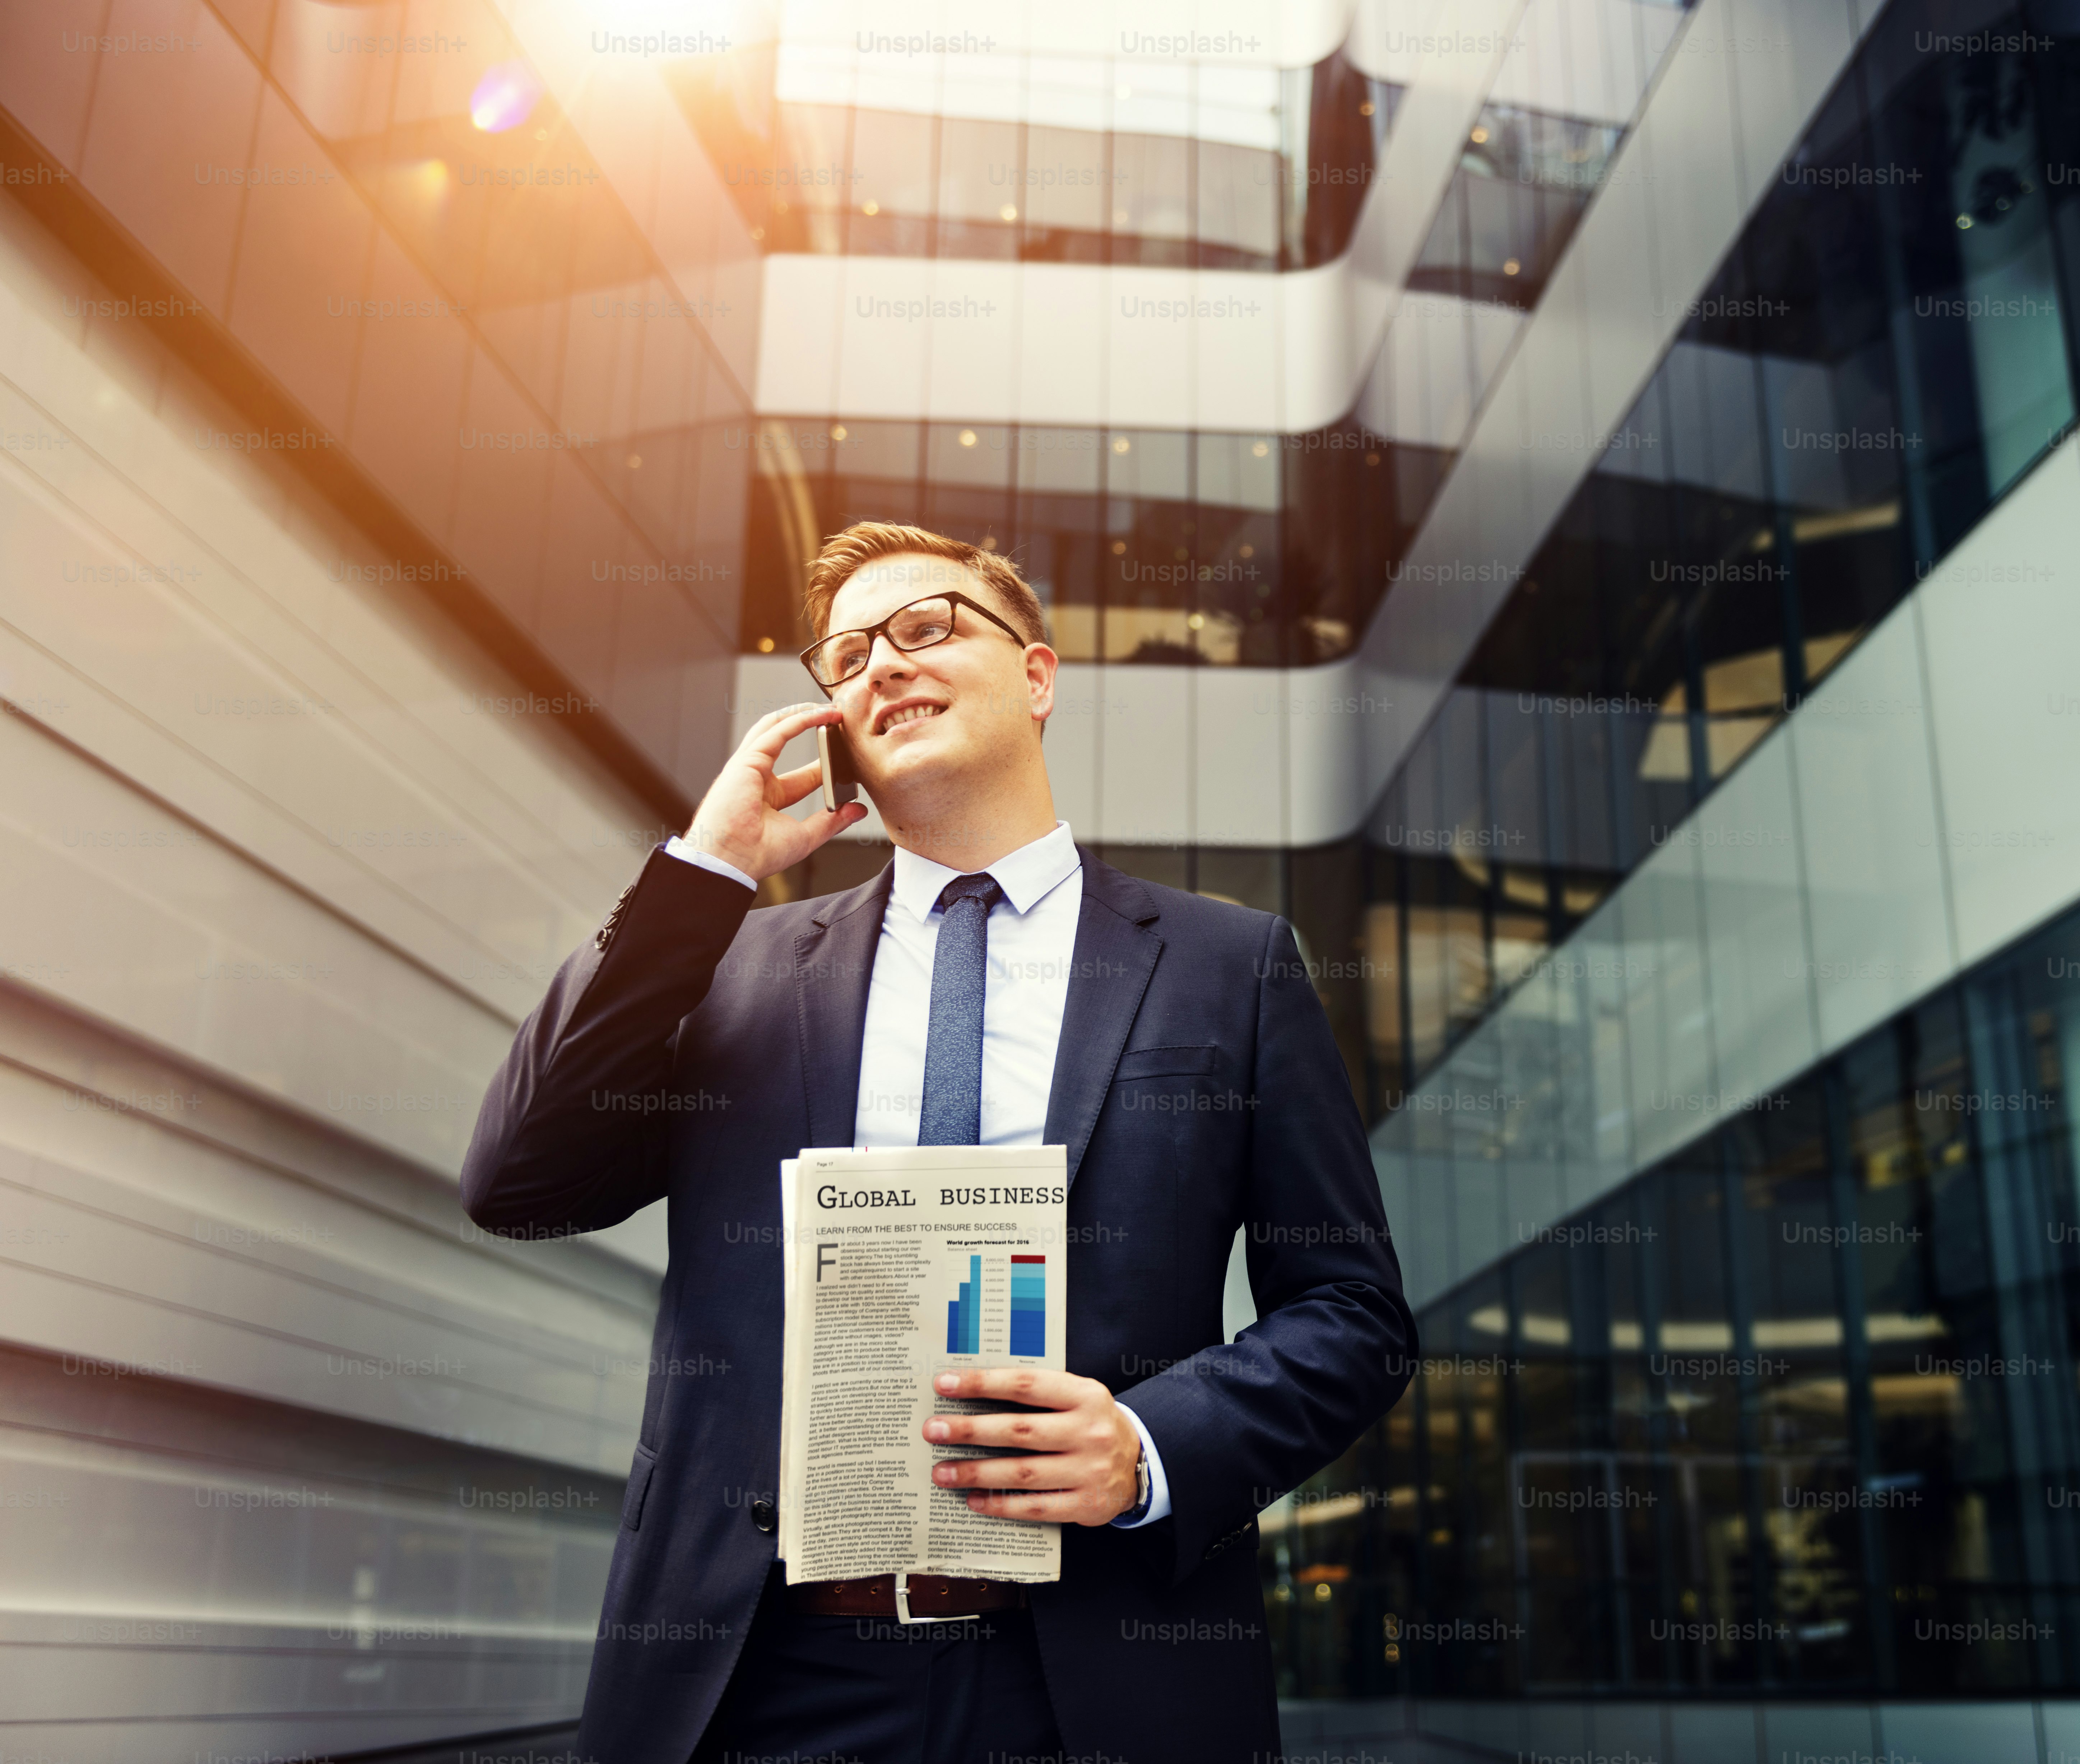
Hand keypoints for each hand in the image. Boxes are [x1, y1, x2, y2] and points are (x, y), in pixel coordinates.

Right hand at [684, 703, 867, 881]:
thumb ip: (832, 821)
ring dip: (804, 715)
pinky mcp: (746, 760)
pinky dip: (800, 719)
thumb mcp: (805, 836)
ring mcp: (748, 766)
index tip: (848, 760)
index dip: (825, 765)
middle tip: (838, 722)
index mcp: (768, 798)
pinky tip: (822, 715)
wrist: (731, 861)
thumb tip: (858, 810)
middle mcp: (756, 778)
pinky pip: (777, 731)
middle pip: (785, 742)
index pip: (803, 776)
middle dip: (810, 727)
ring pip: (775, 727)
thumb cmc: (757, 855)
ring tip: (831, 710)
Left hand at [922, 1368, 1142, 1526]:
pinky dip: (1001, 1504)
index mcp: (1084, 1395)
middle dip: (970, 1430)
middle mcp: (1088, 1432)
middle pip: (1019, 1430)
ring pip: (1022, 1472)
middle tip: (933, 1430)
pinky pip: (1035, 1507)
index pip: (1026, 1385)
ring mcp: (1088, 1471)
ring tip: (941, 1472)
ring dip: (976, 1472)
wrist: (1140, 1463)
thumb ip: (1037, 1392)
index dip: (983, 1383)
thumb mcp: (1077, 1396)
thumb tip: (974, 1390)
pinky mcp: (1085, 1505)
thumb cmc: (1092, 1423)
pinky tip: (973, 1500)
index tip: (945, 1384)